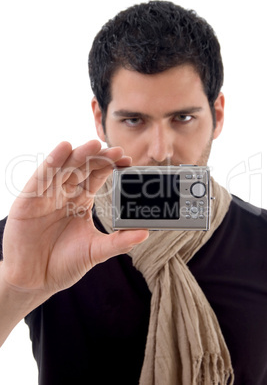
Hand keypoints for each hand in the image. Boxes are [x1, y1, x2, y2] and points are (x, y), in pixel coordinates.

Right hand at [1, 140, 148, 296]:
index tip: (127, 159)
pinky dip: (51, 162)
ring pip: (63, 168)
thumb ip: (119, 242)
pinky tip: (63, 149)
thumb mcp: (95, 251)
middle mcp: (64, 193)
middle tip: (116, 150)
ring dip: (78, 155)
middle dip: (98, 157)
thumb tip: (145, 233)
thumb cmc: (64, 264)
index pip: (97, 175)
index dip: (110, 165)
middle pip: (82, 167)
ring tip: (94, 145)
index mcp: (81, 200)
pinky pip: (40, 178)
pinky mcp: (28, 201)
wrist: (35, 281)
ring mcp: (46, 195)